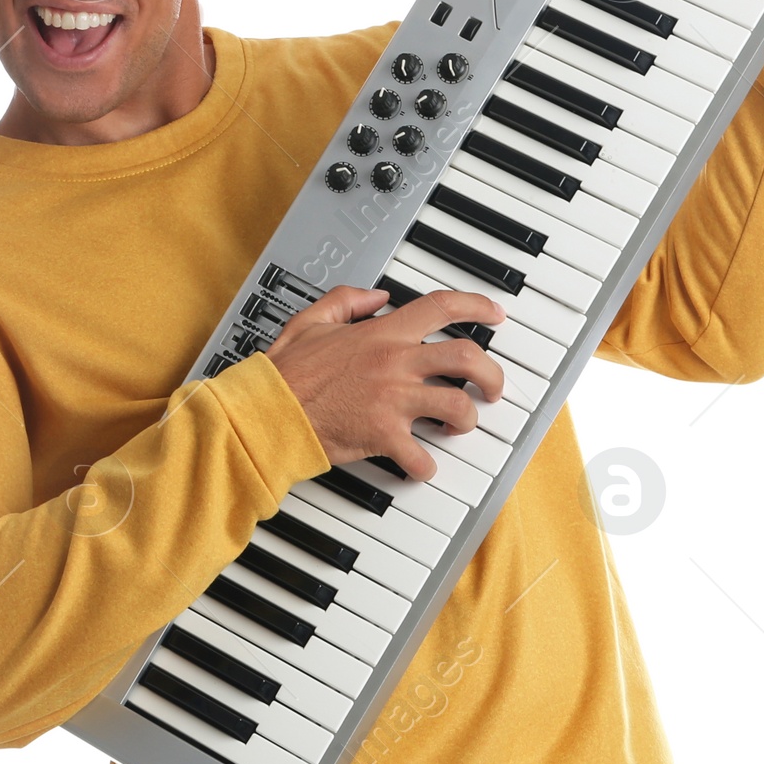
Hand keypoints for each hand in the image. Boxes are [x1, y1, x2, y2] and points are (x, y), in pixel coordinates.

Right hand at [264, 285, 505, 480]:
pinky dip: (426, 467)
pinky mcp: (383, 436)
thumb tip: (376, 296)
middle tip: (492, 386)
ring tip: (459, 425)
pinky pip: (422, 457)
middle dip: (491, 373)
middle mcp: (395, 363)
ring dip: (467, 420)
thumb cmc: (287, 373)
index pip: (441, 307)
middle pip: (467, 358)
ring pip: (457, 406)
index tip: (494, 313)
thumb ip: (346, 300)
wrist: (269, 411)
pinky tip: (422, 466)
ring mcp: (393, 400)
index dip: (477, 306)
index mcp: (382, 334)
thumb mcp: (312, 320)